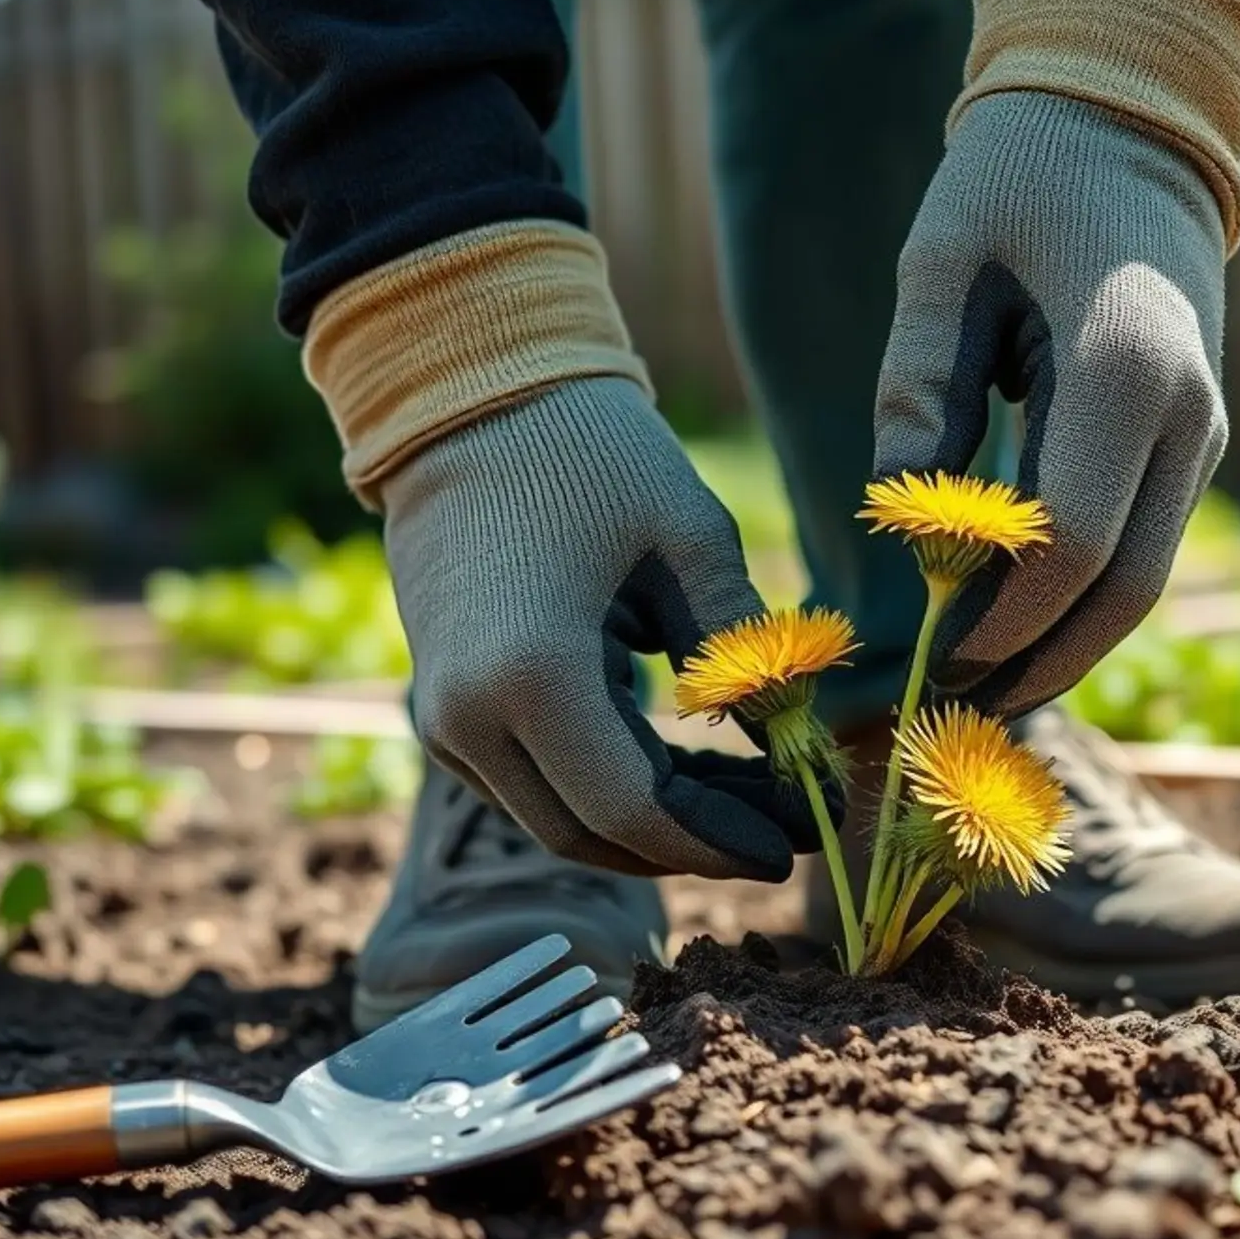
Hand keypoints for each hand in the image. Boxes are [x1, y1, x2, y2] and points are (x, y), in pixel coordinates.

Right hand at [380, 376, 823, 880]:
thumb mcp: (690, 538)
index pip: (634, 812)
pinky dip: (607, 792)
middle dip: (695, 844)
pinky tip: (687, 769)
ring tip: (751, 800)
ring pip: (558, 822)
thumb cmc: (589, 450)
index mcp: (530, 673)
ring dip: (654, 825)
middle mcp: (467, 715)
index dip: (718, 842)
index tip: (795, 845)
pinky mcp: (439, 707)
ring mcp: (441, 717)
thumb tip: (800, 746)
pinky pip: (531, 784)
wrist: (464, 394)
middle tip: (786, 829)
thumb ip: (743, 653)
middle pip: (592, 835)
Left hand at [875, 91, 1229, 716]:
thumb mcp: (942, 262)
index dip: (1003, 619)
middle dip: (1041, 661)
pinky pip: (1147, 547)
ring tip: (984, 688)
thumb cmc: (1020, 178)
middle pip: (1125, 590)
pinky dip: (1089, 602)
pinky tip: (1022, 626)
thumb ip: (917, 386)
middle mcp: (1188, 415)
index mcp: (1126, 369)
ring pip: (1147, 582)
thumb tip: (900, 517)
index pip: (1072, 546)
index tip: (935, 657)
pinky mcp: (1197, 442)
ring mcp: (1204, 434)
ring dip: (1069, 646)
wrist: (1134, 126)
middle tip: (958, 707)